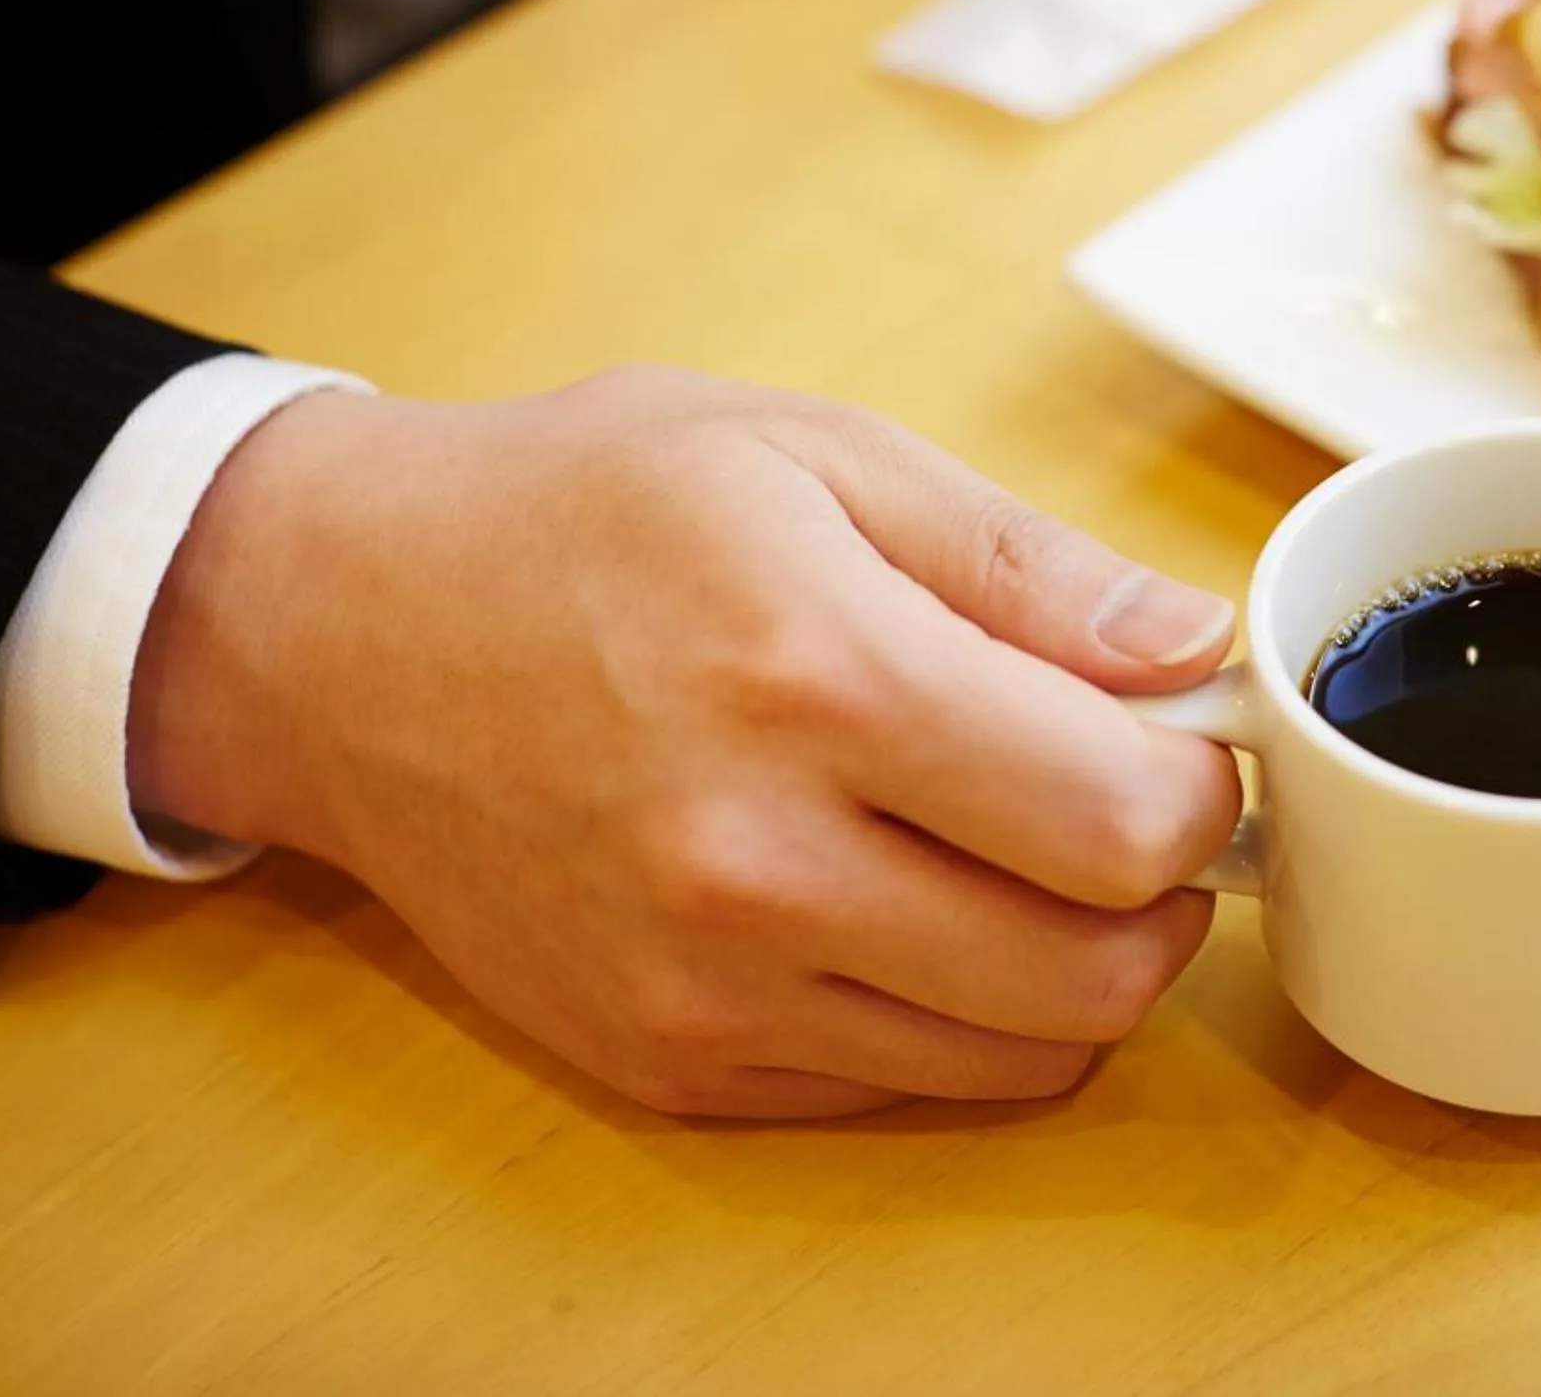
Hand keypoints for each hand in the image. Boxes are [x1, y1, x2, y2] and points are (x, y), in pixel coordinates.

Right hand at [129, 368, 1242, 1118]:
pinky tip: (905, 900)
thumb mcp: (816, 457)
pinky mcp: (667, 1059)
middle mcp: (756, 861)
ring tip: (1021, 850)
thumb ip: (1025, 565)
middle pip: (1097, 971)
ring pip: (1020, 1054)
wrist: (339, 635)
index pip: (1120, 820)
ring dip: (1075, 965)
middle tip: (1124, 804)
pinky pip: (902, 1084)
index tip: (1181, 737)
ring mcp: (705, 984)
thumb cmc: (579, 515)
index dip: (1200, 785)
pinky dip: (955, 1011)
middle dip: (1164, 894)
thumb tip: (1194, 646)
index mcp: (815, 676)